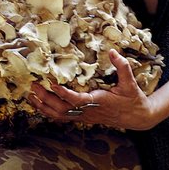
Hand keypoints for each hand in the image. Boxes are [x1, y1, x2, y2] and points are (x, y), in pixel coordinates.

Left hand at [28, 50, 158, 131]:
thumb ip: (122, 66)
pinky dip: (50, 112)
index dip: (64, 94)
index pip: (78, 100)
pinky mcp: (83, 118)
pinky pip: (63, 117)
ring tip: (31, 97)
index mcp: (98, 102)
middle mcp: (89, 112)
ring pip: (61, 116)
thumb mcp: (130, 83)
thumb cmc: (132, 99)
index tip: (53, 85)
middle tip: (35, 87)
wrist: (137, 118)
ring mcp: (85, 117)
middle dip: (47, 99)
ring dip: (45, 107)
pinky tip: (40, 105)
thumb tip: (113, 51)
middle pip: (63, 109)